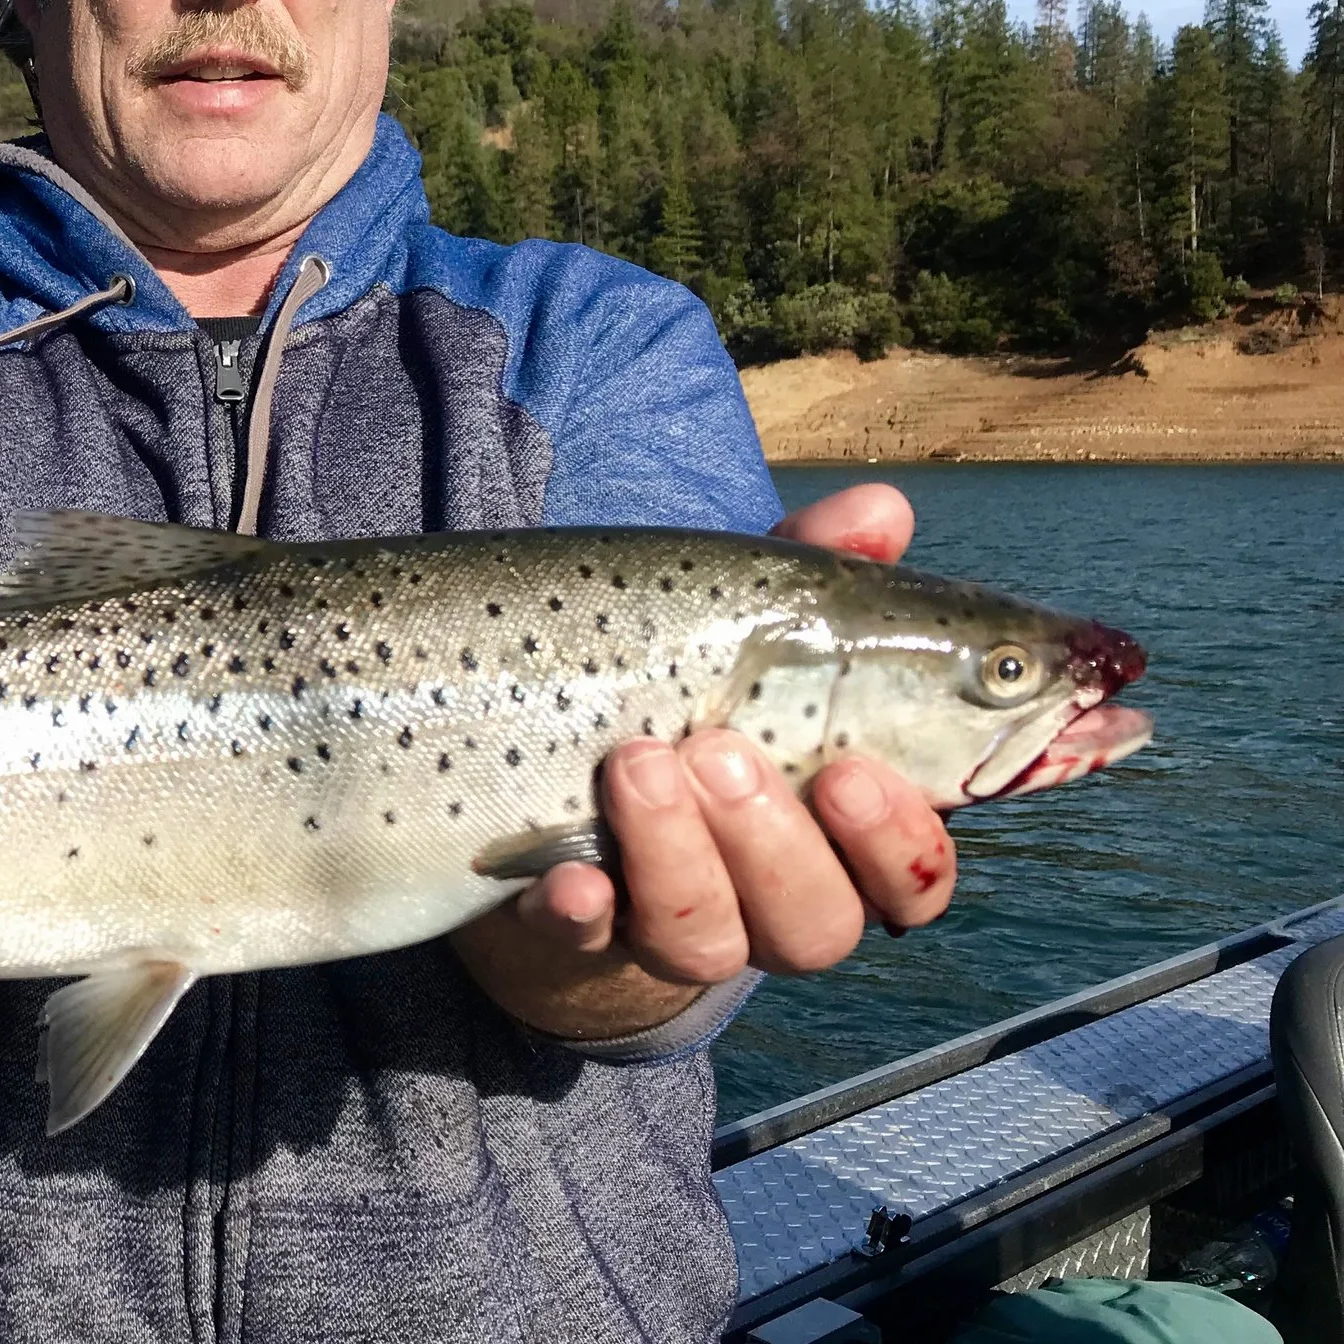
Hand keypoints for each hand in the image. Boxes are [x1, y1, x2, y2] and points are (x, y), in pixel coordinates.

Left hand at [453, 483, 959, 1039]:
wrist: (540, 773)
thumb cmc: (683, 689)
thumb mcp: (742, 622)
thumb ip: (814, 574)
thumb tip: (884, 508)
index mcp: (836, 835)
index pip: (914, 876)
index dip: (904, 844)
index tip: (856, 771)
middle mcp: (766, 898)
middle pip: (817, 921)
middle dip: (772, 840)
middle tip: (717, 748)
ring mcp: (666, 919)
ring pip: (708, 943)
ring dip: (677, 854)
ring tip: (633, 763)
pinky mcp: (569, 928)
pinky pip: (581, 946)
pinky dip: (580, 913)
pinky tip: (570, 879)